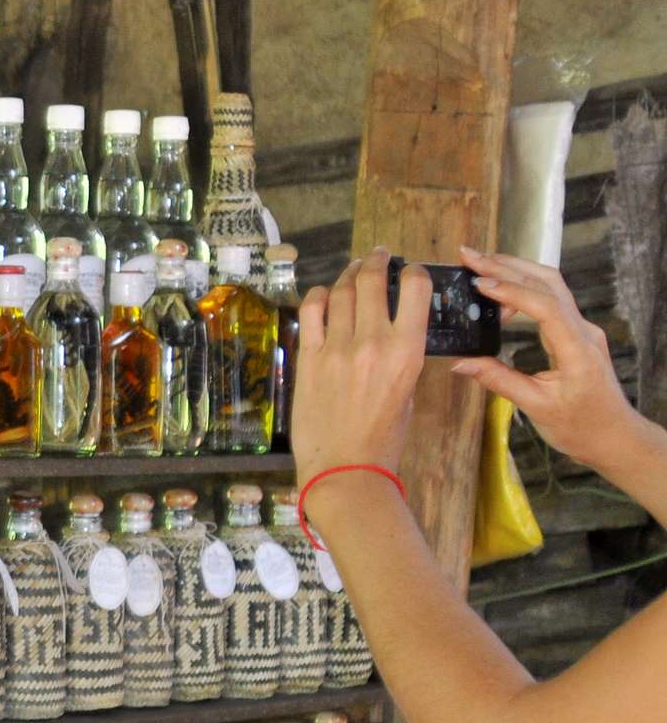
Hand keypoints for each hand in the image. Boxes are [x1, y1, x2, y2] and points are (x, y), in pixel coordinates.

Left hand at [291, 249, 429, 475]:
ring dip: (349, 274)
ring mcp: (336, 348)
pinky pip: (311, 312)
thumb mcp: (408, 393)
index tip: (409, 270)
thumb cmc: (384, 437)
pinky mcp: (308, 358)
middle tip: (378, 255)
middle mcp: (373, 342)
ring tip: (355, 267)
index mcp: (407, 351)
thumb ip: (400, 358)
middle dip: (376, 262)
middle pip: (372, 282)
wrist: (345, 467)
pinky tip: (324, 294)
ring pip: (342, 292)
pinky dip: (319, 296)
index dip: (413, 272)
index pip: (414, 290)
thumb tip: (391, 334)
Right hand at [451, 244, 641, 467]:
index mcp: (576, 349)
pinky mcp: (575, 333)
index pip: (545, 306)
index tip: (479, 283)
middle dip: (507, 265)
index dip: (511, 291)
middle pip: (548, 282)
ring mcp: (581, 329)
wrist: (614, 436)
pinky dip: (523, 289)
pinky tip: (498, 296)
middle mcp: (583, 331)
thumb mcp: (535, 407)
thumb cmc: (580, 426)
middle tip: (470, 256)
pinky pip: (550, 301)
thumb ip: (498, 380)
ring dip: (515, 270)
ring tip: (480, 265)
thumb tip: (460, 363)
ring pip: (550, 286)